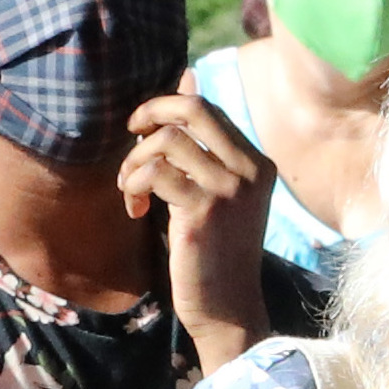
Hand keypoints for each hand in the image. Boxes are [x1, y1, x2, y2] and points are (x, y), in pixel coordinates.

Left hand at [118, 93, 277, 364]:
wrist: (227, 311)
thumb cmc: (216, 255)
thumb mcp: (218, 195)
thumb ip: (203, 146)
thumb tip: (186, 77)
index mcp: (258, 163)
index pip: (207, 109)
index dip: (167, 110)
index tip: (144, 134)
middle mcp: (250, 171)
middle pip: (193, 108)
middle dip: (151, 113)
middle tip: (132, 135)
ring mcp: (230, 190)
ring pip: (167, 140)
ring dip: (135, 160)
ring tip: (130, 189)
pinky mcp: (203, 212)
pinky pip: (155, 173)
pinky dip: (134, 185)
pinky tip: (135, 210)